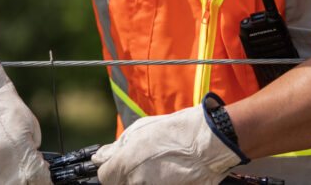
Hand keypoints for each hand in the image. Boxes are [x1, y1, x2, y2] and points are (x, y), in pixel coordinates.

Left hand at [92, 93, 247, 183]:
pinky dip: (161, 182)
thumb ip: (117, 147)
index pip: (104, 178)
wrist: (209, 143)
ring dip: (146, 179)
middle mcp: (136, 182)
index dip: (111, 170)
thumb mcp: (141, 130)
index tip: (118, 166)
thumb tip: (100, 157)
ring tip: (162, 168)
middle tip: (146, 165)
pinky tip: (170, 174)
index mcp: (125, 164)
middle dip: (128, 177)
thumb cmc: (177, 132)